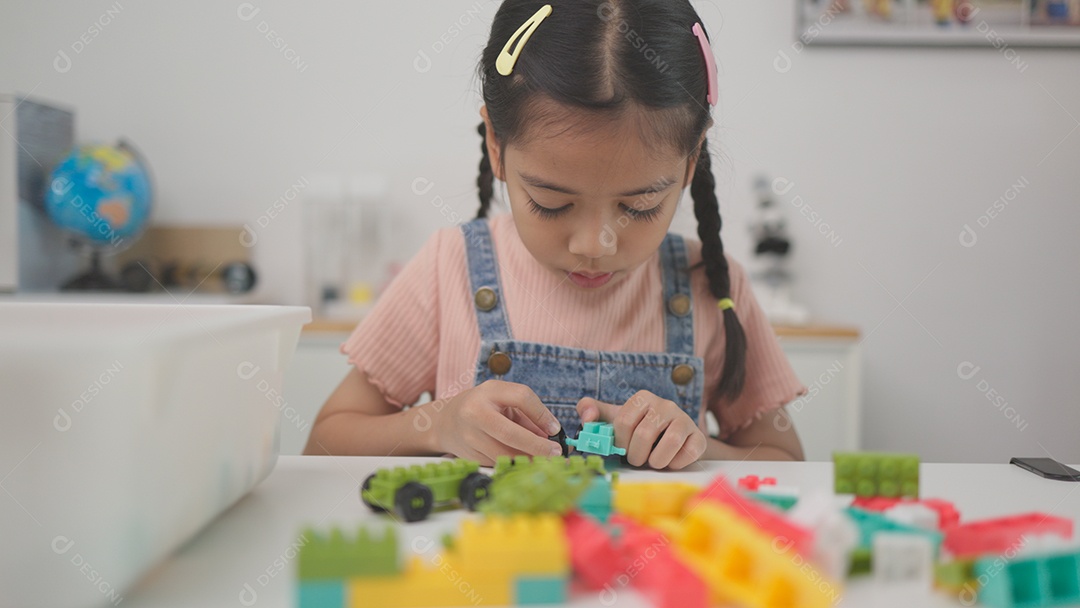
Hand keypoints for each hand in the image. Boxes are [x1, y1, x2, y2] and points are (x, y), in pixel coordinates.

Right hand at [433, 380, 562, 465]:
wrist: (446, 421)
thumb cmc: (482, 407)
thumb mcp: (502, 399)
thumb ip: (527, 414)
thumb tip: (551, 434)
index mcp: (489, 392)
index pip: (521, 397)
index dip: (541, 414)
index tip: (555, 429)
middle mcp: (476, 412)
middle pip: (511, 433)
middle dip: (537, 446)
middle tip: (555, 453)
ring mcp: (470, 436)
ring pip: (504, 454)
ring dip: (528, 460)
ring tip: (544, 460)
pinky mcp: (469, 455)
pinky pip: (498, 463)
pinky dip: (514, 464)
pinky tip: (524, 463)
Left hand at [576, 391, 705, 469]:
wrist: (667, 442)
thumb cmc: (635, 431)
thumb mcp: (612, 420)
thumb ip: (591, 411)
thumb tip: (587, 417)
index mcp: (642, 398)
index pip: (624, 421)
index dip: (620, 442)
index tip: (623, 448)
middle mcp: (665, 404)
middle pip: (645, 434)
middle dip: (636, 455)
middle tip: (636, 459)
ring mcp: (684, 419)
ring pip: (671, 441)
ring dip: (656, 461)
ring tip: (652, 462)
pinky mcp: (698, 436)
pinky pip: (689, 452)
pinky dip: (675, 463)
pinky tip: (670, 461)